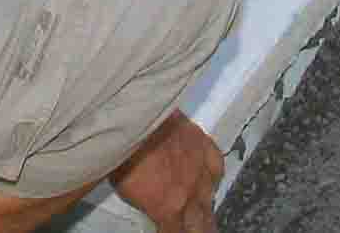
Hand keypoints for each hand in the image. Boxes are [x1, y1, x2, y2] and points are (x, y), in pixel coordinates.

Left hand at [109, 111, 224, 232]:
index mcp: (168, 208)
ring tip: (207, 219)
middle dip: (198, 230)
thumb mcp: (127, 191)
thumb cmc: (123, 154)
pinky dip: (214, 177)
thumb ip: (148, 205)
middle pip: (200, 224)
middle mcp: (189, 194)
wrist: (133, 119)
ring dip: (206, 211)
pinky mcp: (203, 146)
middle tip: (197, 231)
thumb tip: (154, 208)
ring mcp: (199, 170)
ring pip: (210, 199)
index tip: (172, 232)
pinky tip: (211, 182)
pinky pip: (217, 168)